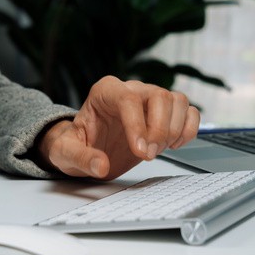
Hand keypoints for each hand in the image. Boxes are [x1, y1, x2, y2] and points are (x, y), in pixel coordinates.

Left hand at [35, 76, 199, 179]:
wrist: (89, 148)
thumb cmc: (77, 144)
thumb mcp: (66, 153)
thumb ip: (80, 158)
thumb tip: (100, 165)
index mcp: (105, 91)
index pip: (128, 99)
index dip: (137, 125)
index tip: (140, 151)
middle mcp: (131, 90)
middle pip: (159, 96)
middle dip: (158, 130)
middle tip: (147, 156)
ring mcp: (150, 99)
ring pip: (177, 101)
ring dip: (174, 129)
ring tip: (158, 150)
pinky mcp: (165, 113)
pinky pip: (188, 112)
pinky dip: (188, 129)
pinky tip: (174, 144)